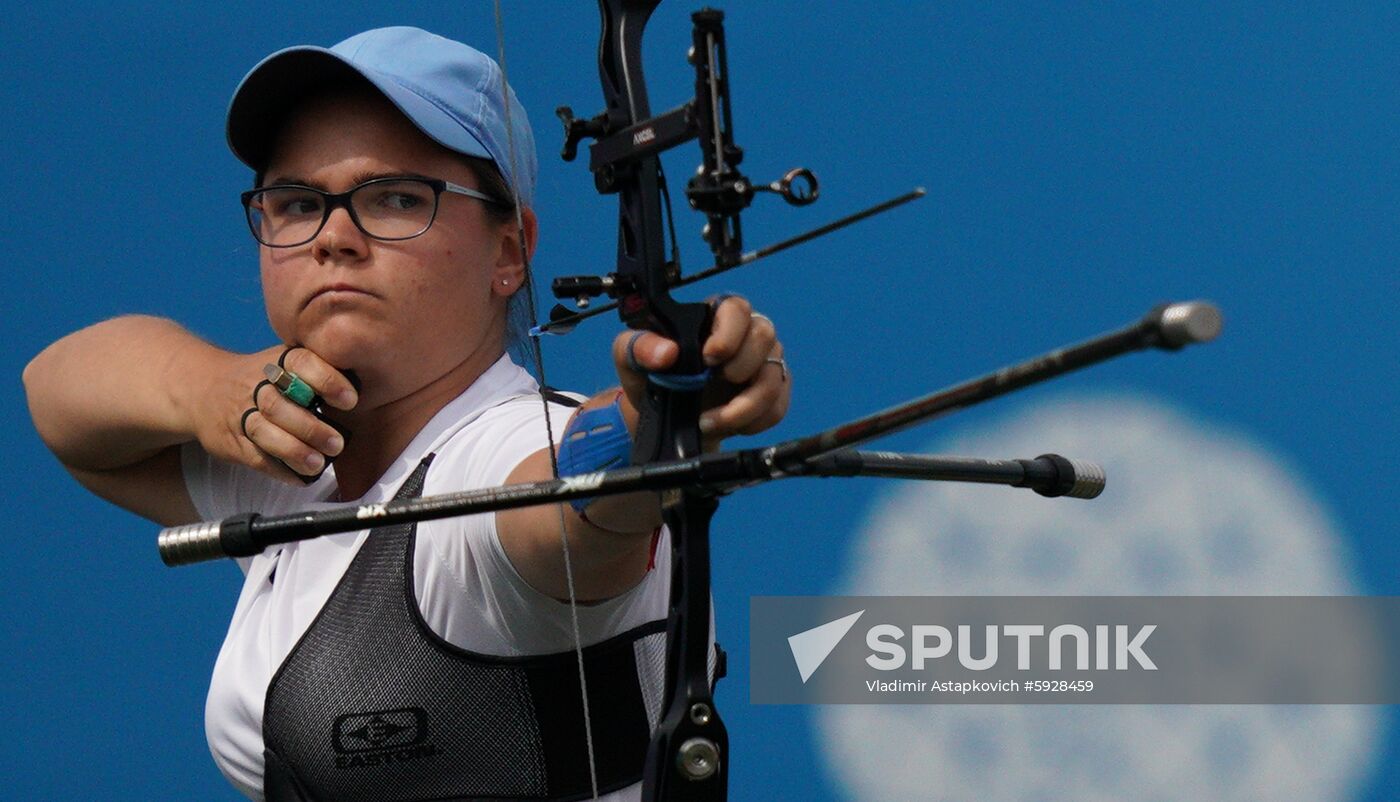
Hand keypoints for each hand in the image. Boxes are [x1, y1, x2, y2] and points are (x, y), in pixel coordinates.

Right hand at [196, 345, 358, 483]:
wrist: (203, 388)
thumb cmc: (263, 379)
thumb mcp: (286, 362)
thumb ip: (320, 370)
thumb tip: (366, 383)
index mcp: (278, 361)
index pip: (301, 362)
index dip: (326, 380)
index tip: (349, 400)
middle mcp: (256, 384)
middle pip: (280, 403)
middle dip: (311, 426)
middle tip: (337, 443)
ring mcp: (240, 412)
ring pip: (263, 431)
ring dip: (293, 450)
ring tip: (318, 463)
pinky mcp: (231, 440)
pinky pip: (254, 456)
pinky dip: (278, 469)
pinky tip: (299, 476)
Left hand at [612, 295, 789, 448]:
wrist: (662, 420)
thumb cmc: (651, 378)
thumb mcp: (631, 358)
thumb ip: (639, 347)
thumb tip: (667, 352)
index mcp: (713, 316)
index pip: (736, 308)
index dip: (729, 332)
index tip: (708, 357)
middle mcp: (745, 335)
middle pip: (765, 336)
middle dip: (742, 365)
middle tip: (714, 382)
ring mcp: (762, 364)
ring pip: (774, 377)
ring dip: (744, 406)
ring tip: (709, 421)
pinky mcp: (771, 394)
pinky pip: (777, 407)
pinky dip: (753, 422)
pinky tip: (726, 425)